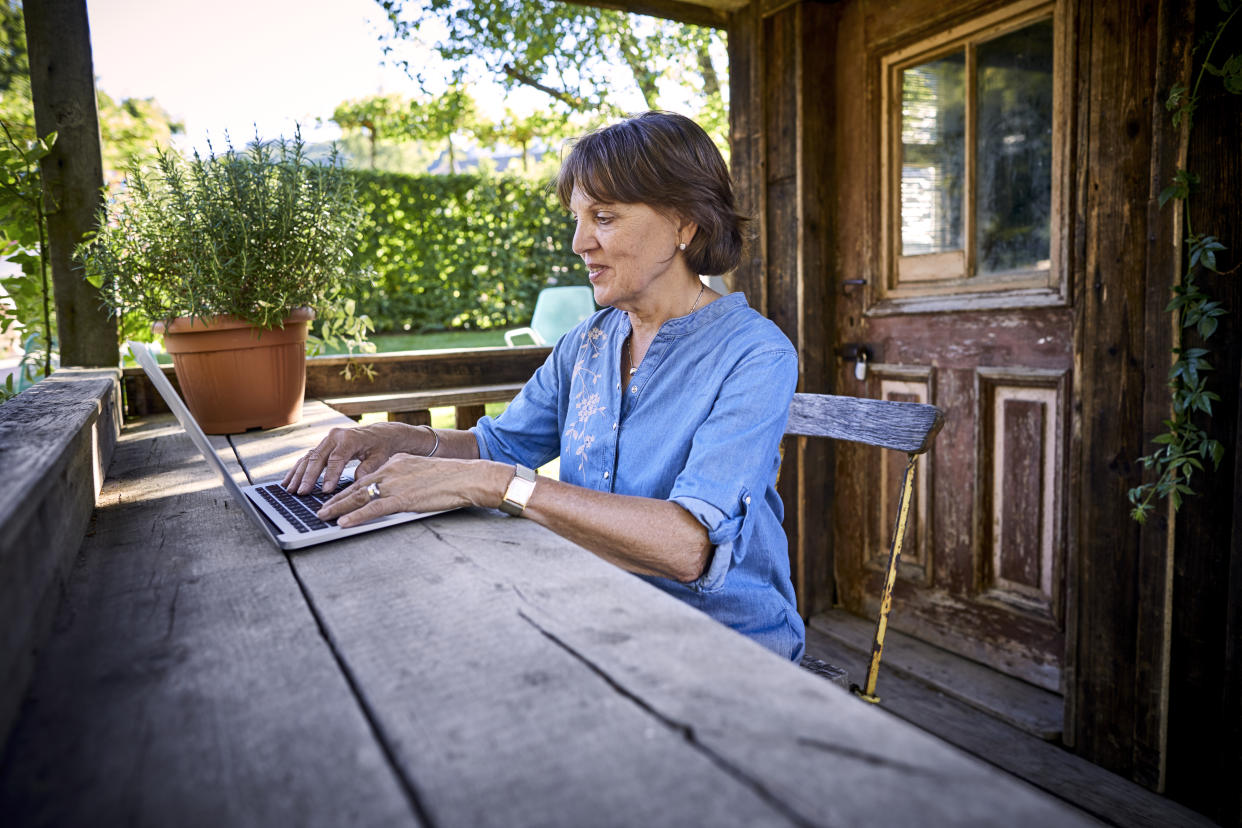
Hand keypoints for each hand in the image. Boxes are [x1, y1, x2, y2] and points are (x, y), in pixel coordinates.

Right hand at [282, 422, 425, 494]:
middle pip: (318, 458)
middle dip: (308, 477)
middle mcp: (334, 437)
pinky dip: (297, 470)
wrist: (380, 434)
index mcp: (349, 438)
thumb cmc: (380, 446)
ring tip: (290, 490)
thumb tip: (358, 480)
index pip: (336, 459)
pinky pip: (307, 458)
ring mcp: (326, 440)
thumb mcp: (380, 457)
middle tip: (302, 493)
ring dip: (298, 474)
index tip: (326, 491)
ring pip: (309, 458)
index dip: (330, 475)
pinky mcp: (322, 446)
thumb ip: (369, 468)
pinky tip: (288, 481)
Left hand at [316, 454, 509, 527]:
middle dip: (336, 498)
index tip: (335, 496)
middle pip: (357, 486)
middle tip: (320, 508)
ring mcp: (396, 484)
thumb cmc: (452, 478)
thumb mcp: (423, 471)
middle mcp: (391, 470)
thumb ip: (406, 477)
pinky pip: (373, 509)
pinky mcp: (403, 499)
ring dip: (338, 507)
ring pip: (359, 497)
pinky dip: (356, 517)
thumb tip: (396, 489)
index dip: (348, 488)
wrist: (468, 477)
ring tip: (323, 516)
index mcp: (396, 462)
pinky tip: (343, 523)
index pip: (366, 477)